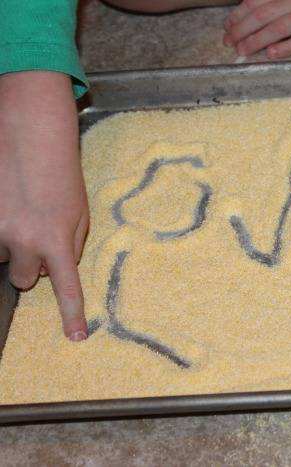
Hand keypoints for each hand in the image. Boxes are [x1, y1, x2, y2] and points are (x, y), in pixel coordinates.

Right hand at [0, 71, 88, 340]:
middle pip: (24, 278)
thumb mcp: (79, 212)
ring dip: (8, 241)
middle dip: (29, 263)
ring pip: (0, 257)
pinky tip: (6, 204)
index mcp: (57, 240)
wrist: (30, 134)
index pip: (66, 288)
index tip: (77, 338)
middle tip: (33, 231)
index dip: (71, 316)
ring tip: (17, 208)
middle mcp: (22, 241)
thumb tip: (57, 270)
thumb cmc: (60, 173)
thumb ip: (70, 245)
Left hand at [223, 0, 290, 58]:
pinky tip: (271, 55)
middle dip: (242, 28)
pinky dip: (287, 47)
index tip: (229, 24)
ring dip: (257, 40)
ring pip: (279, 27)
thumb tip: (261, 3)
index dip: (240, 12)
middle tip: (228, 42)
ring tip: (242, 51)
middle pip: (264, 14)